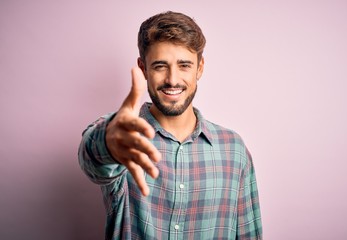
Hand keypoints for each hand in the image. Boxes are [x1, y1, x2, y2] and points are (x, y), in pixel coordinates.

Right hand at [105, 67, 160, 195]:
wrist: (105, 136)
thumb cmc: (122, 118)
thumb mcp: (127, 104)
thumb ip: (135, 88)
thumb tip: (135, 67)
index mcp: (125, 122)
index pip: (134, 125)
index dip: (141, 129)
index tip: (151, 133)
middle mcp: (123, 137)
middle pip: (136, 144)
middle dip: (146, 150)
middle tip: (157, 157)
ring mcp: (124, 150)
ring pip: (135, 159)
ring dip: (145, 167)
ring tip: (156, 174)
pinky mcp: (125, 161)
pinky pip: (132, 171)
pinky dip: (139, 181)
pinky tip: (147, 191)